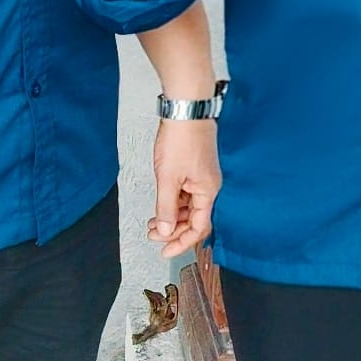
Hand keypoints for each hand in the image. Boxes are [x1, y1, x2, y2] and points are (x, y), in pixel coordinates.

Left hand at [149, 117, 220, 257]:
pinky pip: (186, 194)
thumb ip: (166, 207)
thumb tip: (165, 231)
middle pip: (194, 219)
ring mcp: (202, 177)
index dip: (182, 243)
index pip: (199, 227)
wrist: (186, 109)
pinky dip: (173, 202)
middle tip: (154, 236)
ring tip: (152, 223)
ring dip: (171, 217)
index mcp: (208, 192)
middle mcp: (208, 187)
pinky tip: (161, 204)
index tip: (166, 251)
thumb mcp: (168, 178)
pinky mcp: (195, 168)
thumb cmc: (182, 138)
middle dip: (174, 230)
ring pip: (188, 207)